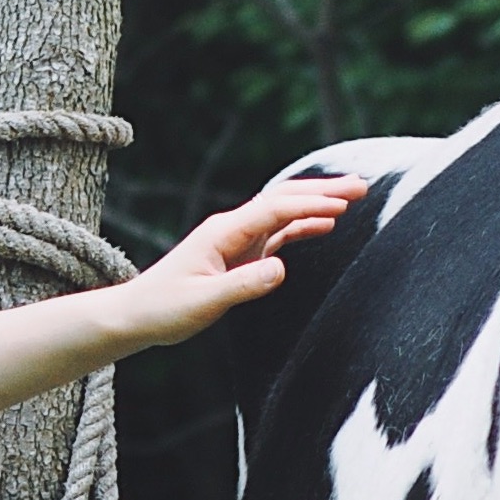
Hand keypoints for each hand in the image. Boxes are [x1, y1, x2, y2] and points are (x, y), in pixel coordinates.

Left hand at [109, 176, 371, 350]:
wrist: (137, 314)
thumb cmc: (165, 309)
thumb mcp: (204, 301)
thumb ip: (243, 286)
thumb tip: (281, 268)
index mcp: (224, 232)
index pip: (275, 208)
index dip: (311, 203)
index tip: (345, 203)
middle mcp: (233, 228)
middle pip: (283, 199)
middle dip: (323, 191)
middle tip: (362, 185)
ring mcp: (237, 239)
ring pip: (284, 212)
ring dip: (318, 203)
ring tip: (354, 197)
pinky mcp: (240, 254)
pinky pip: (278, 233)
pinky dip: (304, 225)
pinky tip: (326, 225)